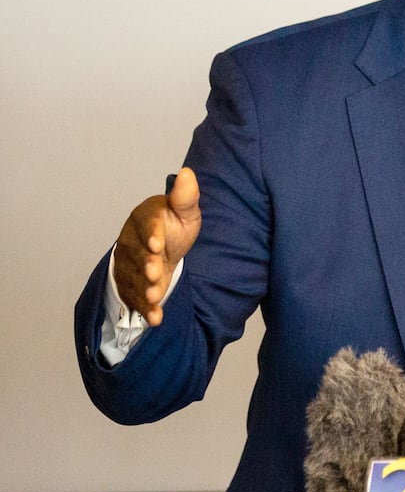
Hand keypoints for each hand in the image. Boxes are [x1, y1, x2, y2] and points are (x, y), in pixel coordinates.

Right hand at [111, 167, 200, 325]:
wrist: (161, 248)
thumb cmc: (173, 225)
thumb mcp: (184, 211)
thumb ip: (185, 197)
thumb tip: (188, 174)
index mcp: (144, 218)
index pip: (147, 224)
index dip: (151, 234)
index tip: (158, 243)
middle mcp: (131, 241)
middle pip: (138, 254)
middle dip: (147, 265)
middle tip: (156, 273)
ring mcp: (128, 264)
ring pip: (135, 277)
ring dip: (144, 288)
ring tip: (155, 297)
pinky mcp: (131, 284)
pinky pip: (136, 296)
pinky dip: (145, 308)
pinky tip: (155, 318)